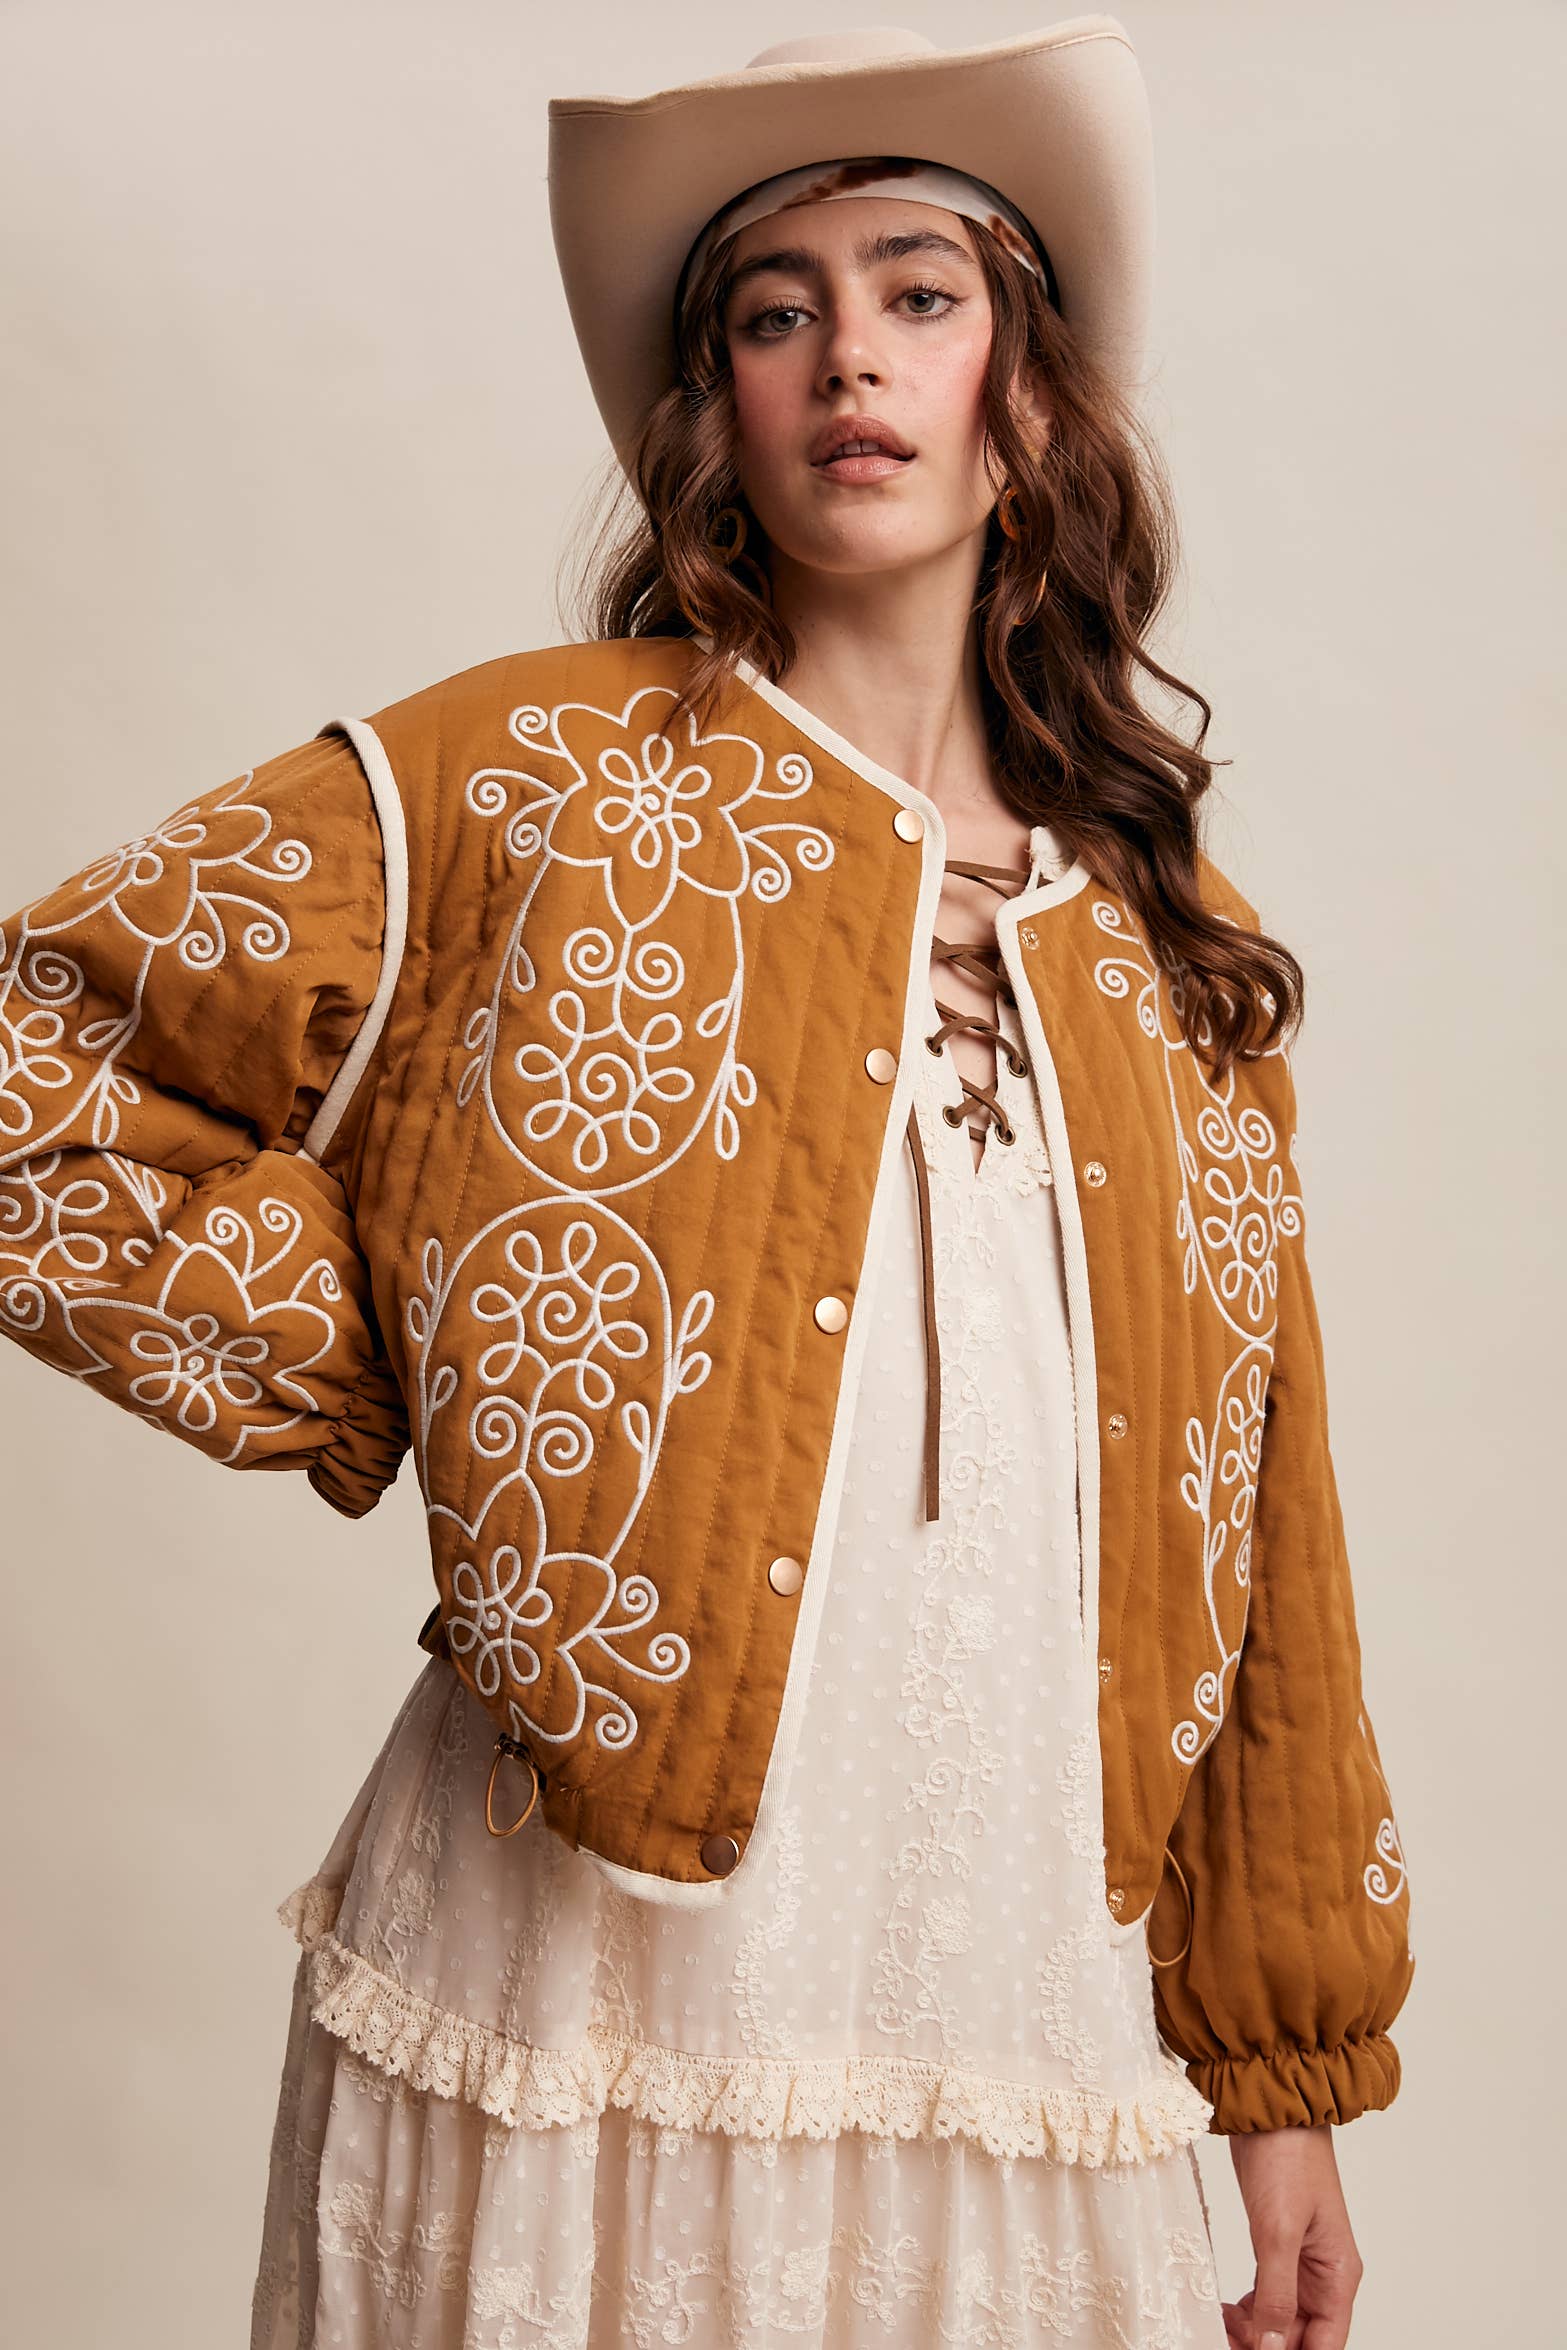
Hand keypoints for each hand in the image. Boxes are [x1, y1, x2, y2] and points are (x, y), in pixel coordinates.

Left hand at [1222, 2123, 1363, 2349]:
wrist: (1269, 2106)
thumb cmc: (1286, 2156)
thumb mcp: (1278, 2230)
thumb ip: (1276, 2292)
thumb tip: (1271, 2347)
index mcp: (1336, 2276)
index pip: (1324, 2345)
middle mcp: (1322, 2275)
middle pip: (1298, 2337)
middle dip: (1263, 2347)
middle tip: (1220, 2342)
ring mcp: (1299, 2261)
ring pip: (1279, 2319)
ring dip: (1251, 2332)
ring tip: (1216, 2327)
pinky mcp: (1275, 2245)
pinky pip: (1265, 2295)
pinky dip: (1245, 2310)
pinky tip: (1221, 2310)